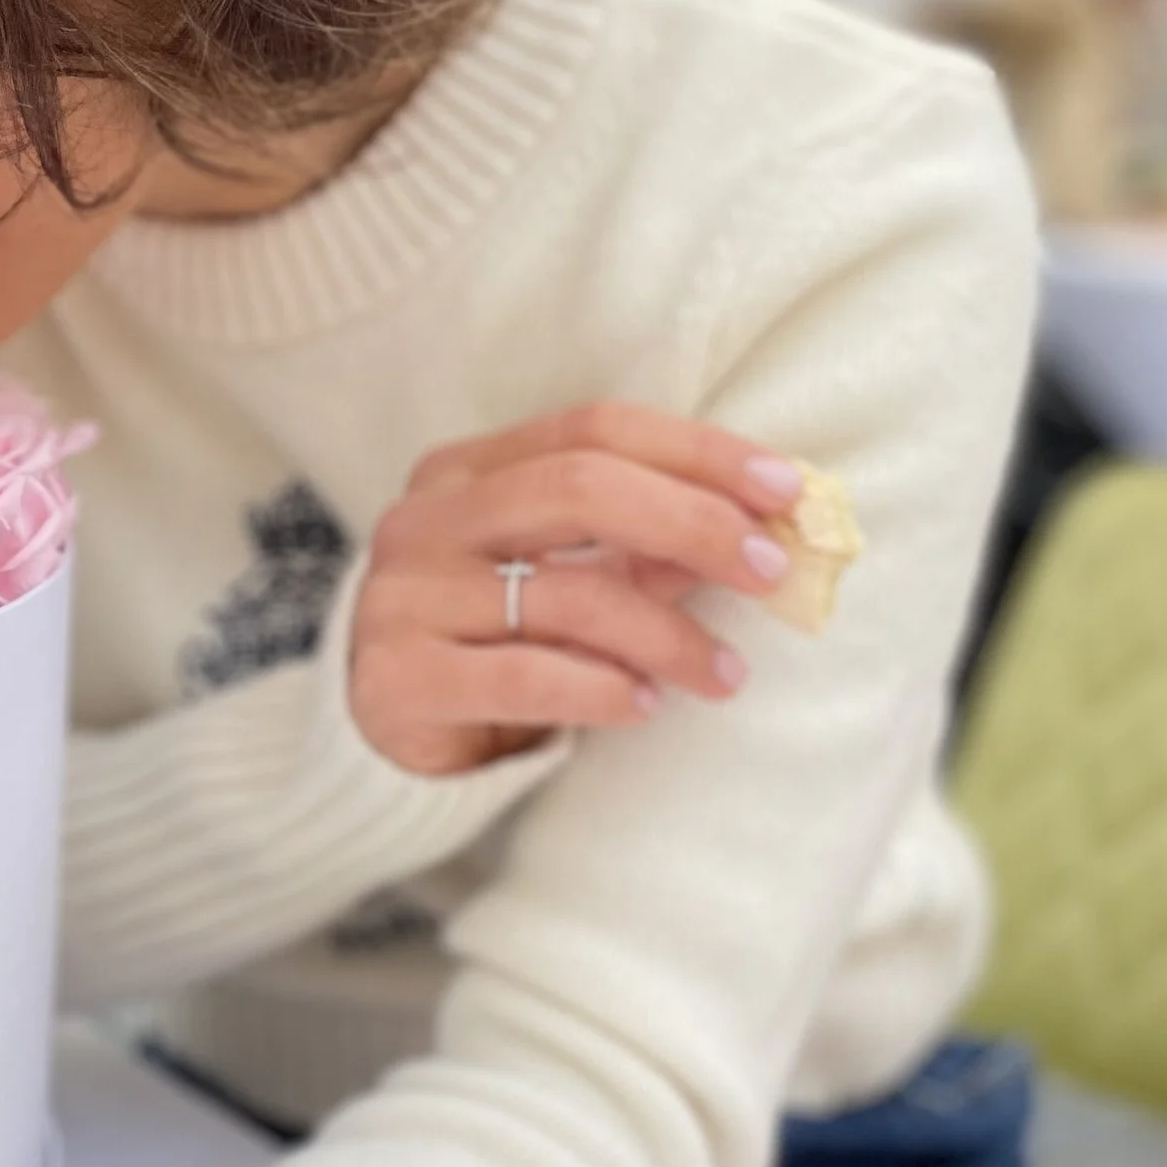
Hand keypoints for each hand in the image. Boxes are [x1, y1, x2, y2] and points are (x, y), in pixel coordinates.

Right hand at [349, 404, 806, 776]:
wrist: (381, 737)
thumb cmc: (489, 643)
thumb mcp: (561, 581)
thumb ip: (638, 550)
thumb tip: (756, 531)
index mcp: (465, 471)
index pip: (594, 430)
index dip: (697, 452)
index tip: (785, 491)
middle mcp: (426, 520)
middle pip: (579, 488)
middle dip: (694, 525)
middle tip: (770, 573)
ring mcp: (404, 596)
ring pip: (566, 595)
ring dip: (668, 635)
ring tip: (724, 673)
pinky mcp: (398, 678)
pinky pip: (528, 677)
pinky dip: (603, 691)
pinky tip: (645, 706)